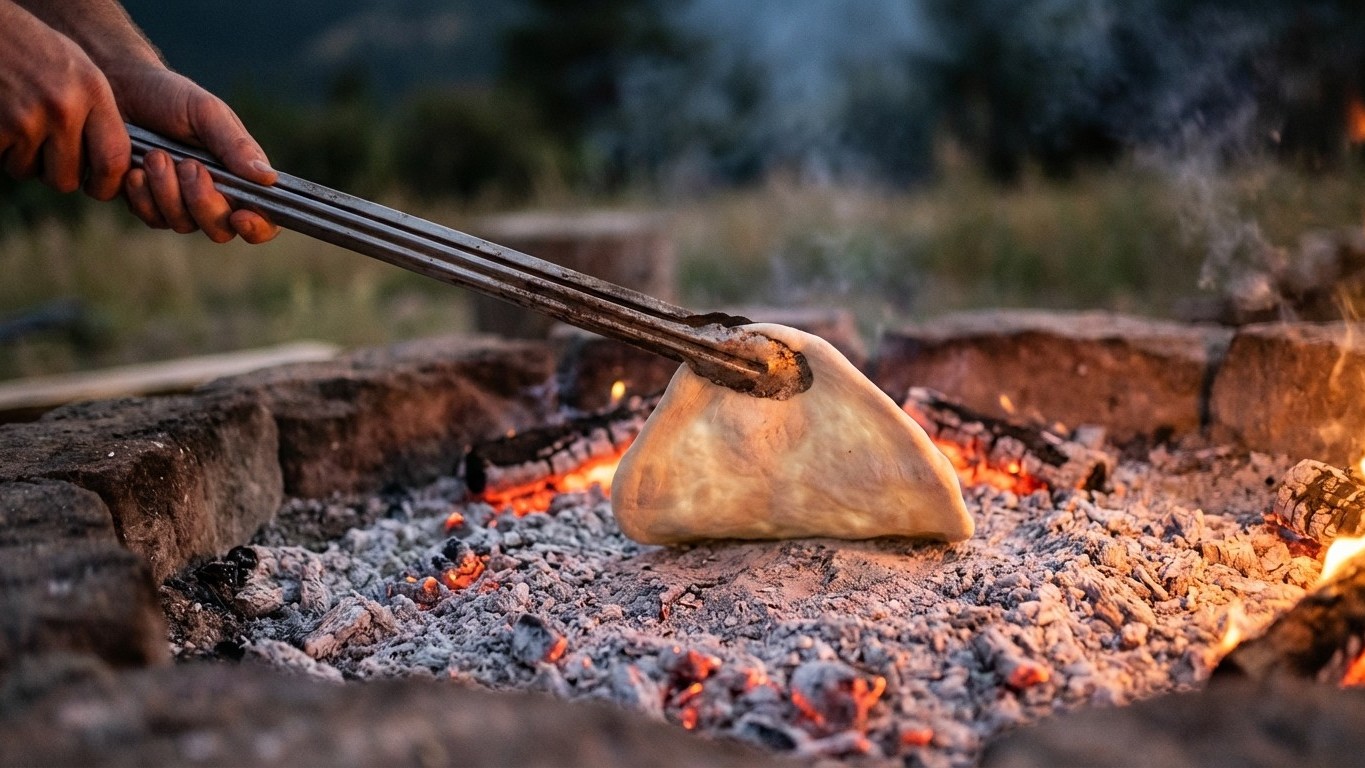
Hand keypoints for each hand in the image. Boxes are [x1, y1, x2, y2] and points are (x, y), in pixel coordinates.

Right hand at [0, 4, 128, 199]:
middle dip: (55, 173)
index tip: (98, 186)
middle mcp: (64, 107)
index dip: (107, 183)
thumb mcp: (78, 70)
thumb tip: (116, 166)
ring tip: (18, 120)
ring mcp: (27, 117)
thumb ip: (97, 113)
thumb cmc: (31, 48)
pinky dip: (0, 148)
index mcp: (92, 91)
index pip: (114, 159)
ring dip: (21, 157)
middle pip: (67, 178)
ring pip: (29, 170)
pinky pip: (2, 159)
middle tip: (46, 150)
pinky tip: (1, 119)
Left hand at [109, 62, 278, 243]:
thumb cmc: (169, 96)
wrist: (118, 89)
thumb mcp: (206, 112)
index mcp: (241, 175)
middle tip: (188, 165)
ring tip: (155, 155)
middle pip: (221, 229)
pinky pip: (152, 218)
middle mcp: (216, 196)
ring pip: (183, 224)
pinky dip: (142, 196)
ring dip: (167, 192)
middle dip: (202, 201)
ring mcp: (182, 204)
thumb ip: (236, 146)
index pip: (264, 219)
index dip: (258, 228)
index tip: (240, 216)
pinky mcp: (150, 205)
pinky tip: (135, 169)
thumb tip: (269, 178)